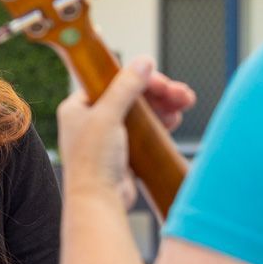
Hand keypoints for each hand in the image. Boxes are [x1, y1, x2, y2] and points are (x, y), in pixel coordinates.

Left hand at [59, 58, 194, 207]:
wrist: (98, 201)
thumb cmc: (94, 160)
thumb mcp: (108, 116)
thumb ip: (126, 87)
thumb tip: (142, 62)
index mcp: (78, 107)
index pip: (111, 81)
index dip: (138, 79)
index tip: (161, 82)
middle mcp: (91, 119)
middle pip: (131, 95)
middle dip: (158, 93)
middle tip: (182, 94)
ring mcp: (108, 136)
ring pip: (142, 111)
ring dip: (164, 104)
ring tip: (184, 103)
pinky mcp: (124, 151)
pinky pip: (146, 129)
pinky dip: (161, 122)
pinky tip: (176, 118)